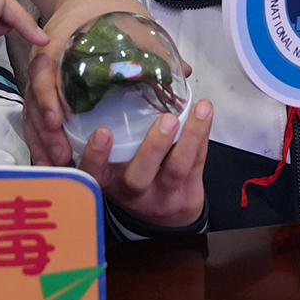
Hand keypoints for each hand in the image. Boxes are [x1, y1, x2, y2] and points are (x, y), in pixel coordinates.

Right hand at [0, 0, 170, 165]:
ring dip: (41, 140)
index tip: (60, 121)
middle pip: (35, 101)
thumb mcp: (132, 20)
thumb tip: (184, 72)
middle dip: (45, 132)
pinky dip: (40, 137)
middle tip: (62, 156)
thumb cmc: (108, 8)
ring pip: (32, 112)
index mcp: (61, 45)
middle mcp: (45, 62)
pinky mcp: (43, 87)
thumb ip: (154, 47)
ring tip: (58, 165)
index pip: (45, 74)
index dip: (49, 99)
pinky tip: (51, 160)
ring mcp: (41, 75)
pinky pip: (34, 115)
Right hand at [78, 99, 212, 228]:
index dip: (96, 155)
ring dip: (190, 138)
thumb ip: (112, 133)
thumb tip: (121, 79)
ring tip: (200, 110)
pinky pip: (197, 163)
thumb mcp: (113, 165)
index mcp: (108, 181)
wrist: (163, 220)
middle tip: (167, 120)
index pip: (94, 172)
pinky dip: (202, 137)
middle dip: (153, 148)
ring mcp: (162, 195)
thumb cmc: (132, 176)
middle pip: (139, 177)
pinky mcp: (188, 193)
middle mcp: (132, 190)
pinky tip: (205, 114)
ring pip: (176, 169)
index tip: (102, 132)